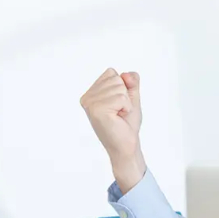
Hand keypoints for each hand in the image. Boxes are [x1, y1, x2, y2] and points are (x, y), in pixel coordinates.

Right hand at [80, 68, 145, 192]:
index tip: (118, 104)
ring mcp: (90, 103)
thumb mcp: (131, 97)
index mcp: (91, 93)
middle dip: (125, 94)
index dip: (123, 87)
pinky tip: (118, 117)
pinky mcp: (97, 109)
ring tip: (118, 115)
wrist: (126, 144)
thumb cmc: (126, 123)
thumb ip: (131, 81)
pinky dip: (126, 107)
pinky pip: (121, 97)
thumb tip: (126, 74)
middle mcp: (87, 97)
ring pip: (119, 87)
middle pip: (116, 78)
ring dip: (126, 102)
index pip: (111, 73)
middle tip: (119, 111)